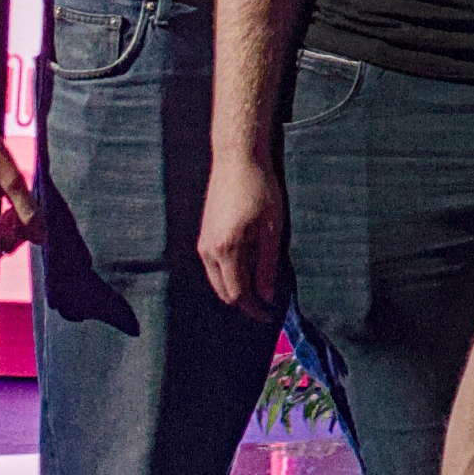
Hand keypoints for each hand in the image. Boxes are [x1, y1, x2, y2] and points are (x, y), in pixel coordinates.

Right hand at [197, 148, 284, 310]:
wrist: (236, 159)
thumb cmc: (259, 189)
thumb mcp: (271, 229)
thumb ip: (267, 265)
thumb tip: (266, 295)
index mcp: (225, 250)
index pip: (237, 293)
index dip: (254, 308)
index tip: (270, 314)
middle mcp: (207, 250)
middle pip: (223, 291)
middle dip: (244, 301)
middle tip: (267, 305)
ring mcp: (202, 243)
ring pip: (216, 280)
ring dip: (235, 288)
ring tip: (260, 287)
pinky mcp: (203, 235)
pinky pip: (213, 266)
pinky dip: (229, 273)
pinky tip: (248, 268)